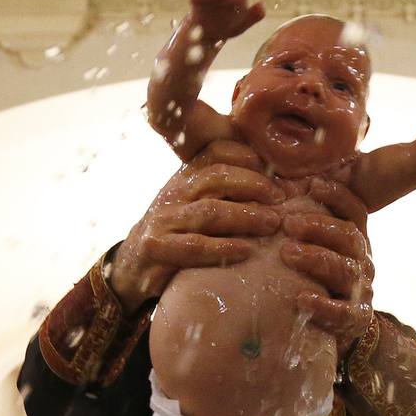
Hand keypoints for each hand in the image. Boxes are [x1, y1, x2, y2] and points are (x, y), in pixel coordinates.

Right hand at [109, 141, 284, 310]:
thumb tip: (279, 178)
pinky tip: (247, 250)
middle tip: (281, 198)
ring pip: (209, 211)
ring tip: (273, 223)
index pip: (215, 151)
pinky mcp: (156, 247)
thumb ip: (227, 190)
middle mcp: (174, 192)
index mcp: (186, 176)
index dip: (246, 155)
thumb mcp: (197, 203)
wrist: (133, 264)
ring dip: (246, 216)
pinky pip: (194, 246)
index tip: (275, 169)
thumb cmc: (179, 232)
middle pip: (216, 177)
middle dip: (253, 185)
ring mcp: (163, 219)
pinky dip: (223, 248)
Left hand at [280, 176, 375, 349]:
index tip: (313, 184)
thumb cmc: (314, 280)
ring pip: (346, 270)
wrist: (335, 330)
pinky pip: (343, 312)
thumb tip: (275, 185)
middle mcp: (362, 261)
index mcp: (354, 239)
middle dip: (319, 226)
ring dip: (316, 258)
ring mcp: (362, 291)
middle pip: (349, 236)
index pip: (355, 210)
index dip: (338, 195)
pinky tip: (300, 299)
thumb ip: (301, 223)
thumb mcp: (312, 249)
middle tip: (288, 223)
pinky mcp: (356, 319)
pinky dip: (322, 305)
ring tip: (287, 253)